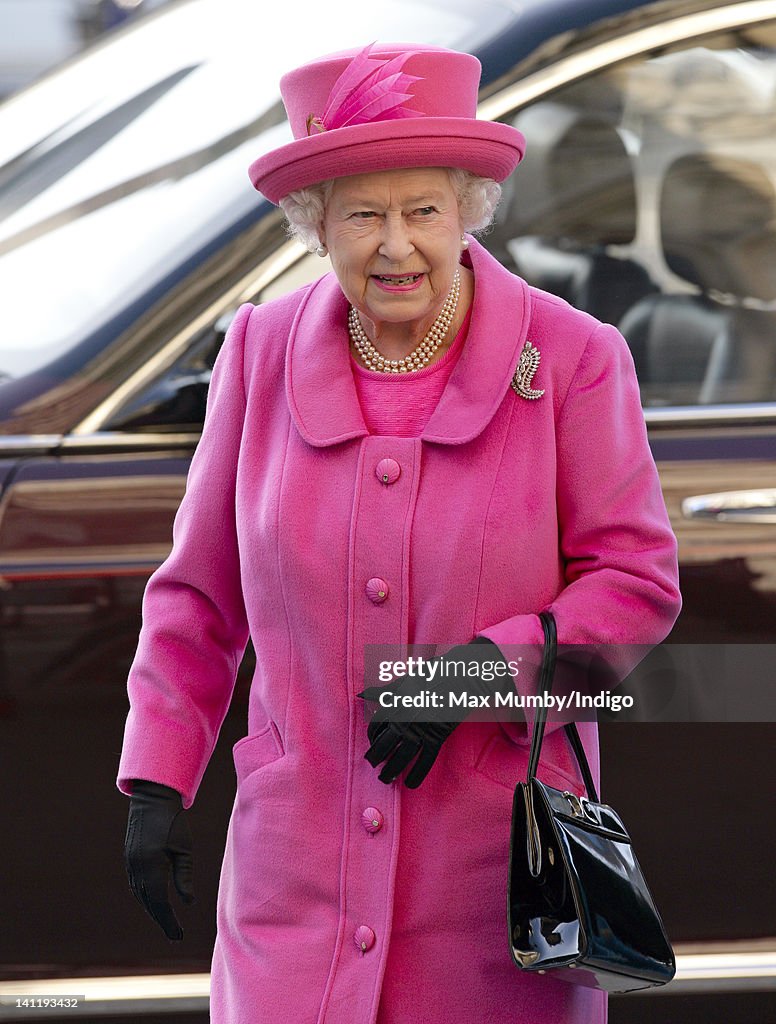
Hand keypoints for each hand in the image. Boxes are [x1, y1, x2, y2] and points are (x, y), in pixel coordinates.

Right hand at [124, 779, 193, 940]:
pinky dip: (146, 898)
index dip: (169, 921)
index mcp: (151, 865)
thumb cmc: (173, 821)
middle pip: (148, 903)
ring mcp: (130, 863)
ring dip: (153, 910)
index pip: (159, 902)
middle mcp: (137, 868)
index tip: (178, 935)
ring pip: (140, 896)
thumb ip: (184, 876)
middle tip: (175, 936)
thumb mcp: (184, 848)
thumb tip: (188, 903)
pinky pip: (136, 885)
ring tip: (168, 923)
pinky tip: (155, 903)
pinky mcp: (129, 859)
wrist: (152, 799)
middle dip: (162, 921)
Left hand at [358, 638, 510, 787]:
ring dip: (391, 770)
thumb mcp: (405, 680)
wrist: (459, 678)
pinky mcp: (436, 738)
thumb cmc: (432, 675)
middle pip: (384, 744)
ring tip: (385, 779)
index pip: (376, 725)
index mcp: (394, 704)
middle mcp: (404, 720)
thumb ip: (384, 691)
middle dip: (376, 757)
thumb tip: (362, 694)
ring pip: (401, 756)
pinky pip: (425, 760)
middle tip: (373, 765)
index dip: (372, 736)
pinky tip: (410, 783)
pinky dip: (417, 774)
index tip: (372, 742)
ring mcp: (420, 731)